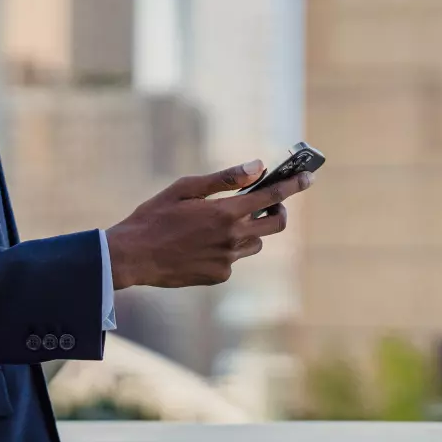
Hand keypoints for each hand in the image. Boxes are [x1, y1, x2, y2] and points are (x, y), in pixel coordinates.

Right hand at [104, 161, 313, 289]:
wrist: (133, 256)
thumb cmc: (155, 216)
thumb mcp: (185, 188)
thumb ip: (224, 179)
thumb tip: (257, 166)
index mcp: (225, 212)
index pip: (271, 197)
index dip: (292, 185)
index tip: (307, 177)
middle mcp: (232, 238)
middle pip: (275, 225)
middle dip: (279, 211)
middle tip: (270, 203)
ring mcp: (228, 260)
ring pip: (255, 243)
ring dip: (250, 230)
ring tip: (224, 222)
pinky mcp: (219, 275)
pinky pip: (234, 258)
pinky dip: (227, 248)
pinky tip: (201, 243)